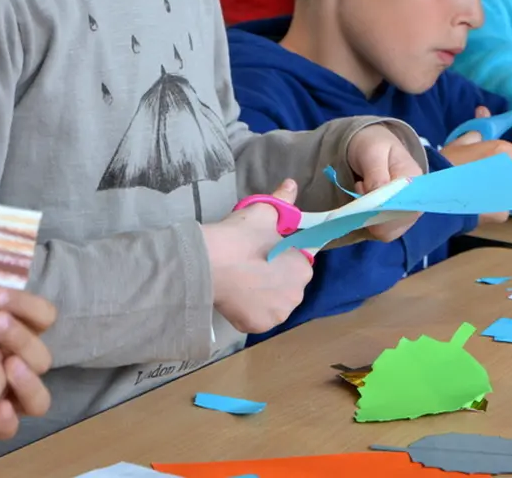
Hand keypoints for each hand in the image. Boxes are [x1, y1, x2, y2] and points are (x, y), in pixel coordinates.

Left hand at [0, 289, 54, 439]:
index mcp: (18, 336)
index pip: (44, 317)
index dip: (28, 306)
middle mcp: (20, 367)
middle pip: (43, 358)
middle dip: (20, 337)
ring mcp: (10, 399)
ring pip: (39, 399)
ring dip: (27, 380)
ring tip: (4, 364)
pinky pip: (11, 428)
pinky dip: (7, 419)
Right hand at [204, 180, 313, 333]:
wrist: (207, 263)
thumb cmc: (241, 237)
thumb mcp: (265, 212)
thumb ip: (283, 200)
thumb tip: (291, 184)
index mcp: (303, 269)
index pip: (297, 262)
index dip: (281, 255)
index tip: (263, 251)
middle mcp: (296, 296)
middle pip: (286, 285)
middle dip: (273, 276)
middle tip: (250, 265)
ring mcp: (276, 316)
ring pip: (272, 303)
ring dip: (262, 295)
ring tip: (241, 281)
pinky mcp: (255, 327)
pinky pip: (256, 317)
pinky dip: (247, 310)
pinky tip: (236, 296)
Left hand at [343, 123, 425, 240]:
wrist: (372, 146)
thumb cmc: (373, 145)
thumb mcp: (372, 152)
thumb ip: (376, 174)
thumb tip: (379, 200)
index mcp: (415, 181)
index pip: (404, 209)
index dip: (381, 210)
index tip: (362, 191)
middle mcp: (415, 201)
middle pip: (396, 226)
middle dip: (371, 213)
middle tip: (361, 187)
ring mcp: (407, 213)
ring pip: (388, 232)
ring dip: (368, 217)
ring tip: (364, 192)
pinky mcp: (396, 219)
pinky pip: (382, 232)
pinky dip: (368, 221)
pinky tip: (365, 202)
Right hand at [441, 107, 511, 220]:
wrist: (431, 191)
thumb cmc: (445, 164)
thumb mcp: (460, 142)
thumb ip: (478, 129)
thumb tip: (483, 110)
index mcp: (504, 152)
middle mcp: (511, 173)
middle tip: (508, 184)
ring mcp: (508, 195)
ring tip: (499, 196)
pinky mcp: (499, 213)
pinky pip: (506, 212)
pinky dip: (499, 211)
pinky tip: (486, 207)